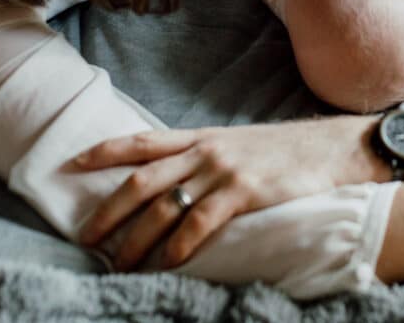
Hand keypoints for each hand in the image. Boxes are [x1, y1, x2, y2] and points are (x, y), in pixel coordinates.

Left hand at [74, 116, 382, 270]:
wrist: (330, 148)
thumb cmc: (284, 153)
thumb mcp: (237, 146)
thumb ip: (204, 158)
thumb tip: (174, 181)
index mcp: (200, 138)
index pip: (142, 141)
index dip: (105, 151)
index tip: (72, 163)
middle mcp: (205, 151)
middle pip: (142, 180)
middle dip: (108, 210)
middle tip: (86, 237)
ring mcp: (224, 171)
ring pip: (164, 206)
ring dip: (136, 239)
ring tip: (119, 264)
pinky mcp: (245, 192)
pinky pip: (201, 223)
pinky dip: (179, 247)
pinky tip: (166, 264)